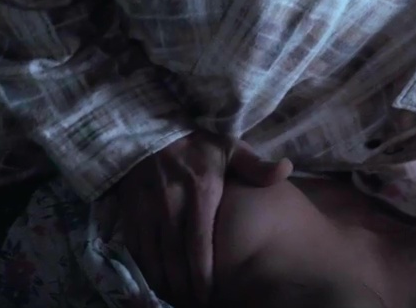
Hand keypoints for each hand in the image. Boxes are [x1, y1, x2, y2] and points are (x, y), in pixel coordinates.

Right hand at [109, 133, 291, 306]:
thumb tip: (286, 168)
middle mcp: (170, 204)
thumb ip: (255, 165)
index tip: (209, 296)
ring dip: (164, 281)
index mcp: (200, 192)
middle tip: (194, 305)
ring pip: (153, 256)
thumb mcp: (229, 146)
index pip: (199, 244)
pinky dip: (145, 267)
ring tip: (177, 299)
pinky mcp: (129, 209)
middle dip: (184, 287)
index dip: (202, 275)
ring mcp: (146, 208)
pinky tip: (156, 279)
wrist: (148, 126)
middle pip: (175, 257)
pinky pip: (136, 246)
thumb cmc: (195, 141)